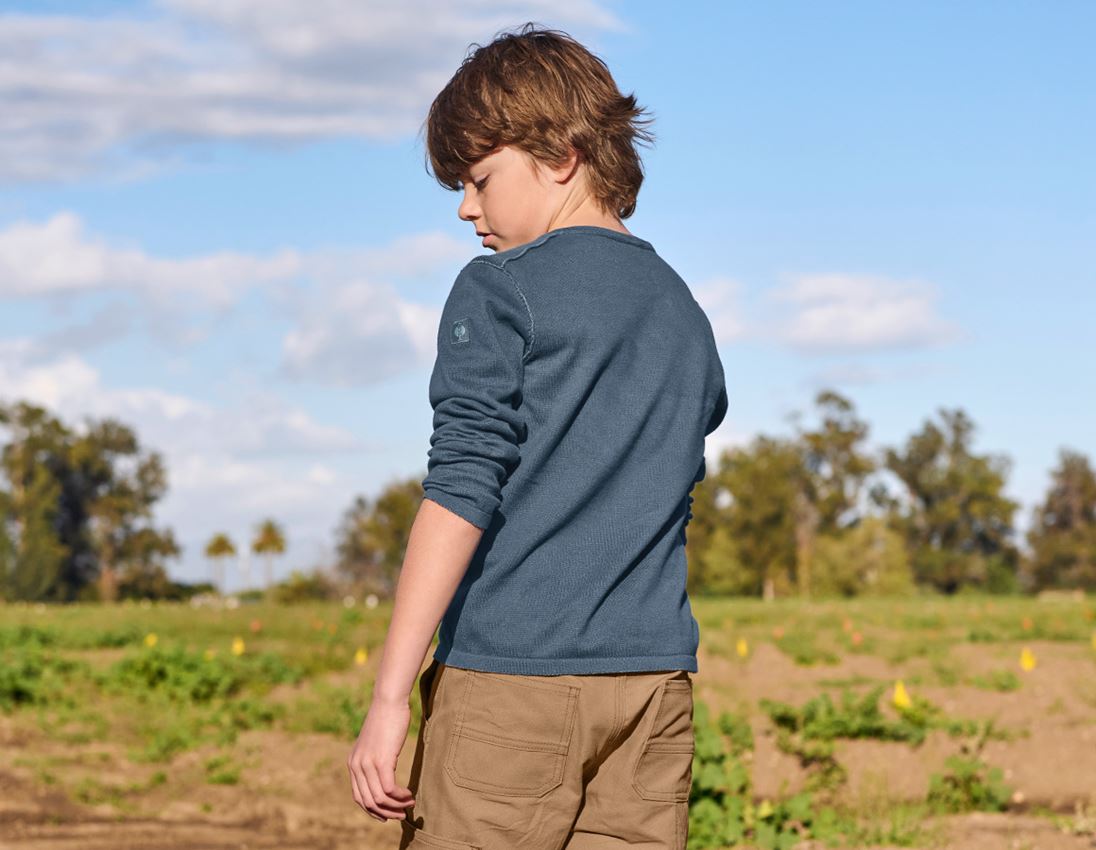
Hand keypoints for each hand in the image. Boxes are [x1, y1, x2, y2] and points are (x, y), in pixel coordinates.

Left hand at [347, 694, 415, 821]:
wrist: (388, 701)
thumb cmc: (386, 719)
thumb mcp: (374, 743)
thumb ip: (373, 759)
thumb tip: (382, 775)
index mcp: (353, 763)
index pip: (359, 797)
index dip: (373, 811)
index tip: (388, 815)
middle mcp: (356, 766)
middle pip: (368, 802)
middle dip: (386, 812)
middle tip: (402, 815)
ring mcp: (368, 764)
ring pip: (379, 798)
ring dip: (396, 806)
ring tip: (409, 805)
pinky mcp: (382, 760)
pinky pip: (389, 789)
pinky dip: (400, 796)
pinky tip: (410, 794)